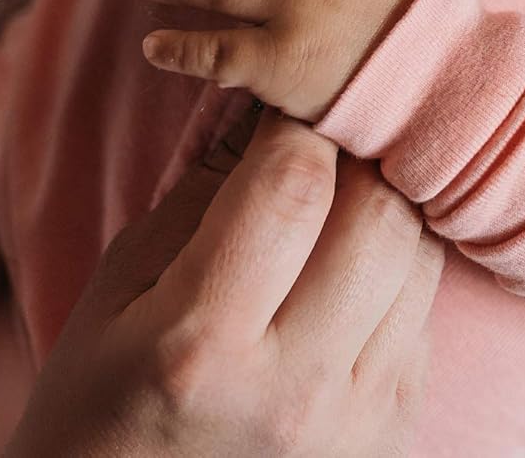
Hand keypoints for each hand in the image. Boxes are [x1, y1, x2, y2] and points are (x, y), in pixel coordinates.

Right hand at [3, 105, 442, 457]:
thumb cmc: (100, 406)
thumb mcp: (120, 291)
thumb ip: (205, 191)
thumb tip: (272, 100)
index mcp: (201, 344)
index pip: (292, 186)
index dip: (295, 124)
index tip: (286, 104)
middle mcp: (292, 389)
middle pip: (378, 215)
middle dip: (354, 159)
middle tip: (323, 145)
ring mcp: (353, 422)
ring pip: (419, 257)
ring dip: (384, 212)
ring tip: (334, 211)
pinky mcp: (392, 436)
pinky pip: (423, 316)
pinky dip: (395, 278)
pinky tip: (346, 282)